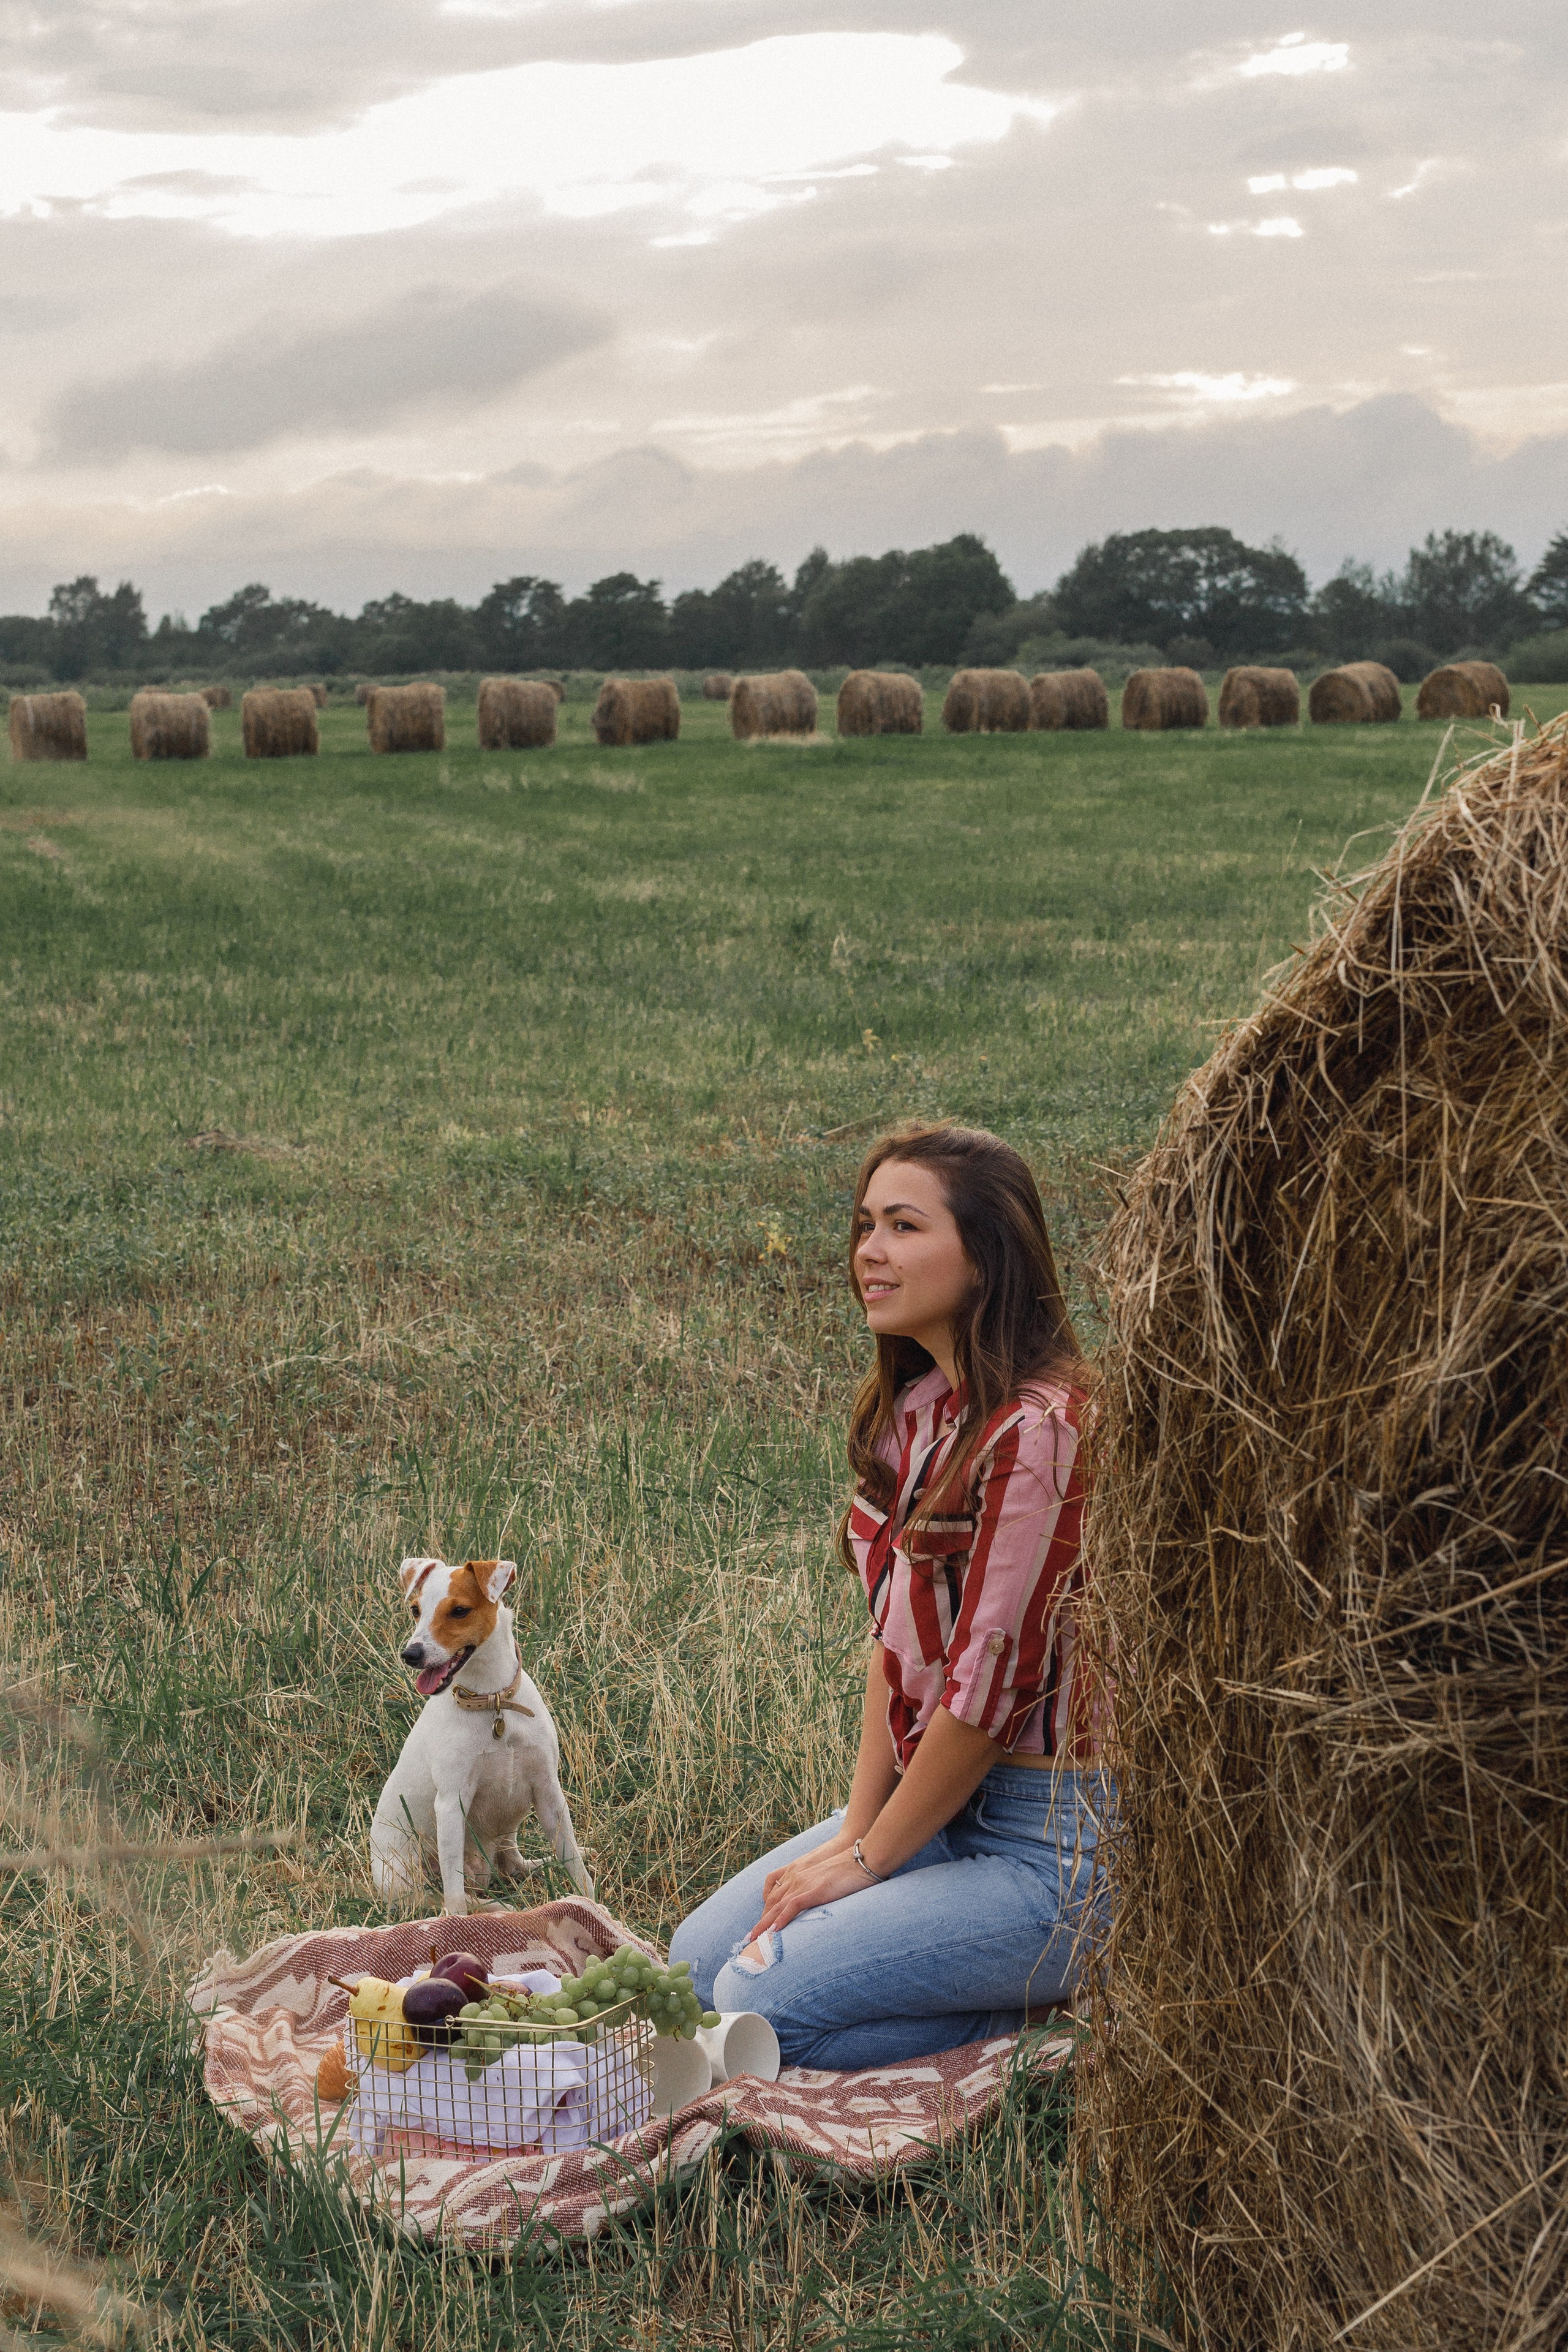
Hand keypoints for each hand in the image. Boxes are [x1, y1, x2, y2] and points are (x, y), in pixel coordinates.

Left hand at [747, 1840, 871, 1938]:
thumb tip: (811, 1897)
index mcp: (795, 1871)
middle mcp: (794, 1876)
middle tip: (749, 1938)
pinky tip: (774, 1931)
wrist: (859, 1858)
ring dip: (763, 1925)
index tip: (759, 1926)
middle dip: (759, 1922)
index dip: (765, 1910)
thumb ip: (812, 1883)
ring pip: (776, 1906)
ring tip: (753, 1940)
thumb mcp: (822, 1873)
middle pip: (770, 1902)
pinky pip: (791, 1907)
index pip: (773, 1893)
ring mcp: (802, 1883)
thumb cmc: (845, 1866)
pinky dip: (781, 1919)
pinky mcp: (813, 1891)